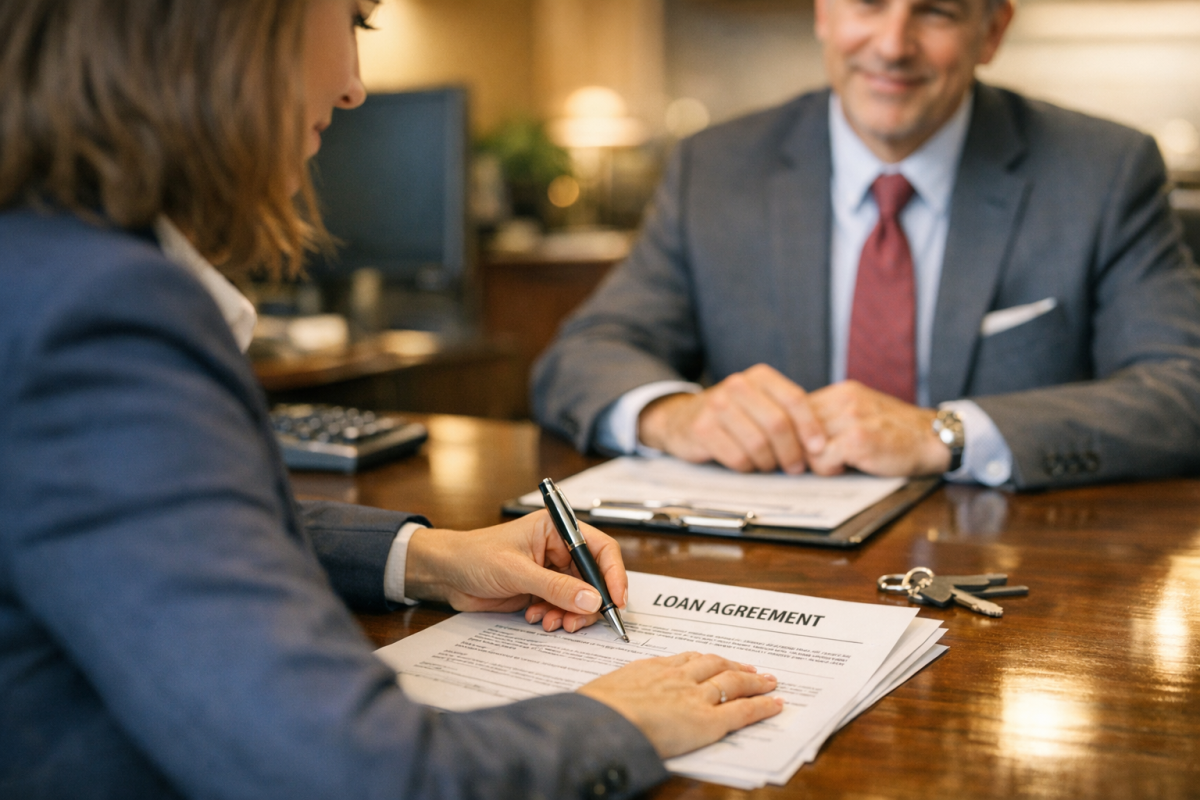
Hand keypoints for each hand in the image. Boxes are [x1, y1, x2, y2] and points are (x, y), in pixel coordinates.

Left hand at [405, 510, 626, 634]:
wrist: (446, 573)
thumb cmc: (475, 556)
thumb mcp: (516, 571)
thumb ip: (556, 587)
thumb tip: (592, 600)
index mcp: (557, 530)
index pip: (600, 549)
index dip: (613, 575)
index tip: (615, 601)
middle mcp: (559, 549)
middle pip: (593, 578)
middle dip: (589, 603)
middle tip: (579, 622)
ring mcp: (551, 571)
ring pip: (579, 597)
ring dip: (570, 614)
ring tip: (551, 622)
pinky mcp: (541, 590)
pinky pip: (562, 607)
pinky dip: (556, 617)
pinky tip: (536, 618)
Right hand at [578, 652, 782, 758]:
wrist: (601, 722)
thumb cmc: (594, 711)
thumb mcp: (605, 691)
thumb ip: (619, 693)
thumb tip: (612, 701)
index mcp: (651, 668)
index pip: (685, 660)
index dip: (704, 660)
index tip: (713, 660)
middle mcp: (677, 677)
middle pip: (713, 665)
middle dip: (733, 666)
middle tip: (749, 667)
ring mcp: (694, 697)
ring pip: (732, 683)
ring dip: (753, 681)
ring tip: (768, 681)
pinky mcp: (707, 721)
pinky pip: (742, 711)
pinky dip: (762, 707)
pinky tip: (776, 705)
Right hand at [637, 364, 826, 473]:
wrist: (683, 418)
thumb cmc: (734, 416)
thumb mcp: (761, 404)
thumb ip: (789, 415)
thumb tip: (824, 443)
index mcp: (760, 377)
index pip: (794, 400)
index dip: (811, 427)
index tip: (819, 448)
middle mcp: (738, 386)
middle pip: (778, 424)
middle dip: (792, 452)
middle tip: (795, 467)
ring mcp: (717, 406)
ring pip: (758, 444)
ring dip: (769, 463)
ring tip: (769, 465)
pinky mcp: (702, 428)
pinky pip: (737, 457)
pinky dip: (747, 467)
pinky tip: (747, 464)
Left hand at [805, 380, 949, 475]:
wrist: (932, 440)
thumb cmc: (894, 432)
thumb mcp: (861, 412)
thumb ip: (831, 417)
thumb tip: (792, 435)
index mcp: (841, 392)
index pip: (795, 411)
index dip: (795, 434)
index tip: (804, 448)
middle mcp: (844, 400)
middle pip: (796, 428)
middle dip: (803, 448)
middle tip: (821, 459)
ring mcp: (851, 418)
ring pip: (805, 445)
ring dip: (817, 460)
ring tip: (837, 461)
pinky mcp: (857, 440)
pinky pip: (821, 461)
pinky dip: (829, 470)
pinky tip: (847, 467)